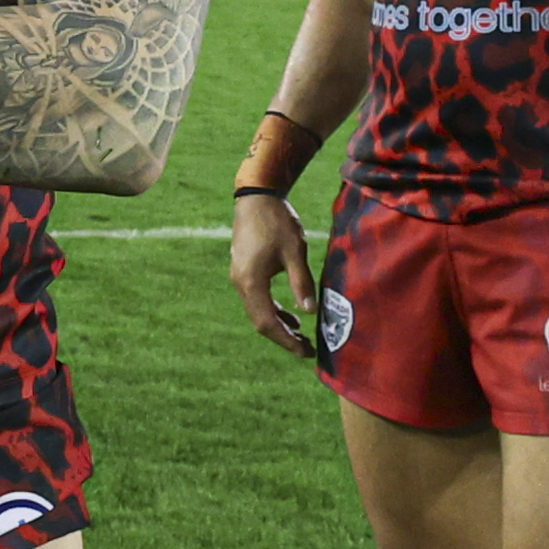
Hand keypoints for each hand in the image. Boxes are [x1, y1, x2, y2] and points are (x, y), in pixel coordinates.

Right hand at [229, 191, 319, 359]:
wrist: (256, 196)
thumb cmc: (277, 221)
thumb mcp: (295, 251)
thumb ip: (301, 282)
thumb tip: (310, 311)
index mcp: (252, 282)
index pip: (268, 322)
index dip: (287, 340)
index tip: (305, 351)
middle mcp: (241, 283)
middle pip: (260, 321)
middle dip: (283, 336)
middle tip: (306, 348)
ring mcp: (239, 277)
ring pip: (257, 311)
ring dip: (278, 323)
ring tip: (300, 334)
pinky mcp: (243, 270)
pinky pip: (256, 299)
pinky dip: (272, 309)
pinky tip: (289, 312)